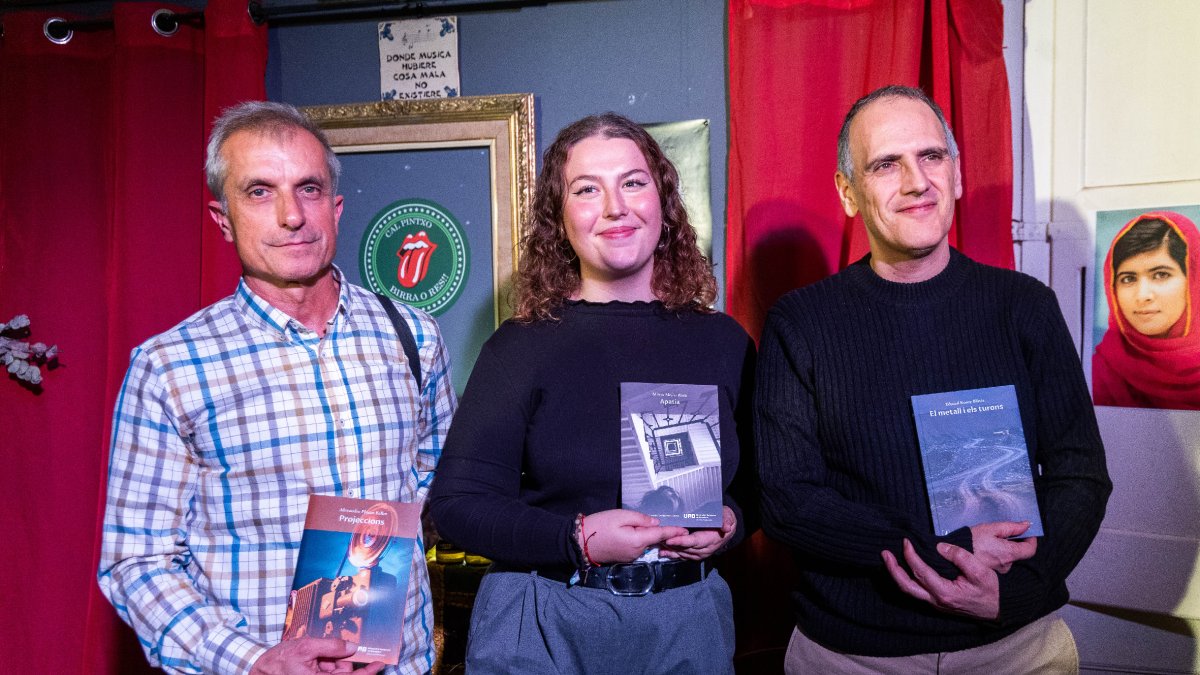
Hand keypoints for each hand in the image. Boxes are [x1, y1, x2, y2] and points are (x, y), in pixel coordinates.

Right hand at [250, 638, 385, 674]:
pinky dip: (325, 663)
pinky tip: (315, 658)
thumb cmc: (279, 660)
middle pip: (343, 673)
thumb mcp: (306, 646)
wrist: (260, 669)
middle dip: (341, 661)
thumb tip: (351, 647)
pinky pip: (327, 672)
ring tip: (313, 655)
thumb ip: (330, 646)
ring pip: (336, 671)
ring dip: (330, 661)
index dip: (366, 673)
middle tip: (329, 651)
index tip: (378, 664)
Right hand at [579, 509, 687, 563]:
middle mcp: (638, 552)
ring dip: (644, 534)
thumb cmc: (600, 526)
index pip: (661, 535)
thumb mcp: (620, 516)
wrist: (580, 543)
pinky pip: (636, 547)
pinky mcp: (625, 558)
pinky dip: (637, 539)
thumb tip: (656, 523)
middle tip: (659, 520)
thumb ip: (641, 519)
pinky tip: (627, 531)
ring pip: (644, 543)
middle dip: (658, 531)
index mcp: (638, 540)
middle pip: (653, 539)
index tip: (686, 530)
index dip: (674, 531)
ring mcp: (631, 557)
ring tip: (632, 523)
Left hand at [661, 506, 736, 559]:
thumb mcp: (728, 517)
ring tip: (657, 545)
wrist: (727, 529)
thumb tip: (726, 527)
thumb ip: (726, 520)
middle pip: (685, 549)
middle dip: (671, 545)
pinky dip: (672, 554)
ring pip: (682, 554)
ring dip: (670, 550)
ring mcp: (699, 554)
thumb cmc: (724, 519)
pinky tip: (663, 552)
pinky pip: (682, 556)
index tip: (669, 539)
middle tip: (657, 539)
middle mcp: (705, 550)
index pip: (694, 542)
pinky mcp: (694, 555)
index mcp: (711, 540)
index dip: (681, 541)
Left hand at [881, 538, 998, 619]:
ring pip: (908, 590)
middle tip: (884, 553)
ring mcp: (934, 603)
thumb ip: (960, 557)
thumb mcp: (981, 571)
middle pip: (906, 586)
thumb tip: (940, 547)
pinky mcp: (936, 601)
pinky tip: (903, 567)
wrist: (997, 610)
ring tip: (889, 559)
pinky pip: (915, 590)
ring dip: (896, 574)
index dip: (910, 556)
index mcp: (945, 593)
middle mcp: (935, 600)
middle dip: (893, 569)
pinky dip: (905, 578)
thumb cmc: (990, 591)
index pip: (921, 572)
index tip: (906, 542)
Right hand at [970, 521, 1036, 572]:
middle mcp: (1006, 565)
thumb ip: (1011, 527)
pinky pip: (998, 562)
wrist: (952, 554)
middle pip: (1017, 553)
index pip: (1030, 550)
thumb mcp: (991, 528)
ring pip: (1007, 557)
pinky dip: (995, 555)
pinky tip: (985, 549)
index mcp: (1009, 553)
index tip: (1026, 532)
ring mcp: (998, 570)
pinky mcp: (990, 572)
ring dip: (1002, 549)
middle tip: (1000, 534)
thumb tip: (1026, 525)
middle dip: (1012, 543)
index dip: (1031, 539)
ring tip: (988, 541)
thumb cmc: (971, 540)